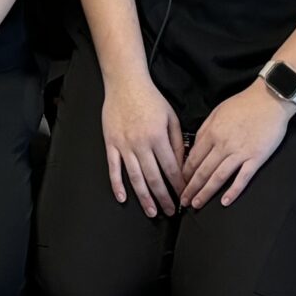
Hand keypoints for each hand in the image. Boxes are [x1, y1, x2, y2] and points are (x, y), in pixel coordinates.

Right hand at [100, 69, 183, 217]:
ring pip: (135, 178)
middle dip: (164, 198)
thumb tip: (182, 164)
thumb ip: (178, 141)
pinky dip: (117, 185)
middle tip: (170, 211)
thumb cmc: (150, 99)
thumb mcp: (171, 117)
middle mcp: (141, 143)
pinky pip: (114, 168)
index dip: (178, 185)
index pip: (171, 168)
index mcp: (158, 136)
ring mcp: (124, 145)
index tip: (184, 197)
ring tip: (152, 212)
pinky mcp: (111, 143)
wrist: (125, 84)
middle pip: (154, 178)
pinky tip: (123, 198)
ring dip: (144, 198)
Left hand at [180, 81, 293, 209]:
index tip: (179, 184)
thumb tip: (195, 146)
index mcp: (211, 132)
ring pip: (218, 177)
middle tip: (183, 201)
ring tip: (196, 205)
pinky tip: (225, 202)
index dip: (184, 174)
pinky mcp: (256, 158)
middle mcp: (222, 144)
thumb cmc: (243, 104)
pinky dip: (233, 191)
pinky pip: (242, 177)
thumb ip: (205, 130)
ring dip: (206, 192)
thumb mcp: (217, 112)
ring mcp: (239, 152)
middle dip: (190, 188)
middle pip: (202, 171)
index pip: (193, 158)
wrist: (269, 99)